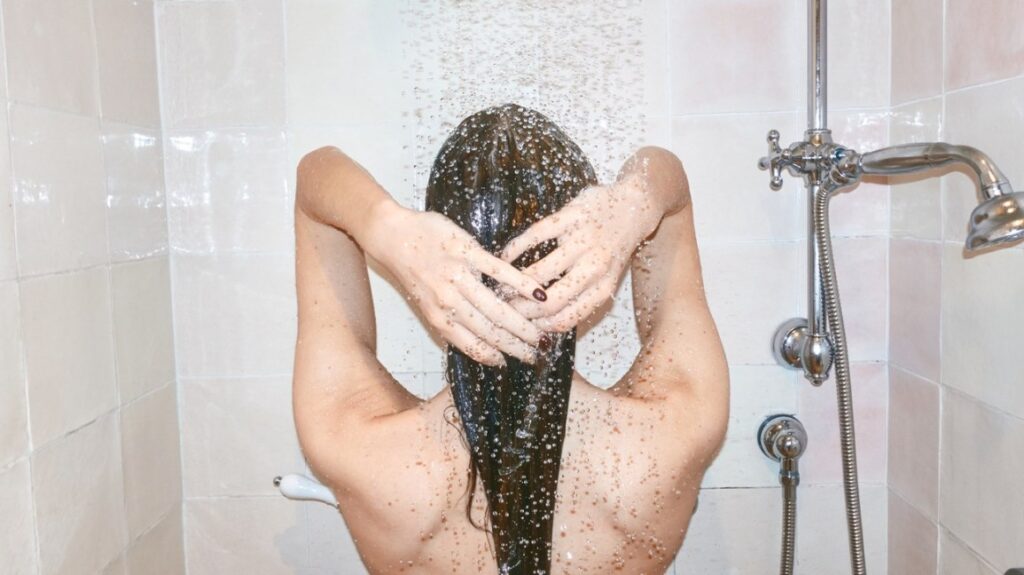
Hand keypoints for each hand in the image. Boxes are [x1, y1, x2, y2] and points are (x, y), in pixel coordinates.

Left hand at [364, 202, 546, 365]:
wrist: (393, 236)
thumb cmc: (412, 270)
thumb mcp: (425, 303)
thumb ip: (450, 321)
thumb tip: (477, 342)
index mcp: (438, 317)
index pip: (472, 345)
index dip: (496, 357)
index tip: (514, 362)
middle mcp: (448, 302)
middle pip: (490, 331)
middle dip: (517, 346)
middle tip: (537, 354)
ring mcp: (459, 276)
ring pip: (497, 308)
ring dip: (523, 324)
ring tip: (542, 333)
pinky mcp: (467, 252)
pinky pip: (499, 272)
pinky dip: (522, 285)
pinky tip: (539, 295)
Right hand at [500, 175, 665, 331]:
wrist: (635, 205)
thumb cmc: (614, 247)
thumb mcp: (605, 277)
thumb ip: (581, 298)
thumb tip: (545, 324)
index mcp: (603, 287)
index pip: (565, 318)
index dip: (537, 326)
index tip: (521, 324)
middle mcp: (595, 267)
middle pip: (550, 300)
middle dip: (520, 308)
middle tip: (504, 306)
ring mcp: (583, 241)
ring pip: (540, 271)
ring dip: (514, 281)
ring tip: (501, 283)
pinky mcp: (572, 215)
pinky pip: (536, 236)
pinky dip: (515, 248)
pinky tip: (505, 256)